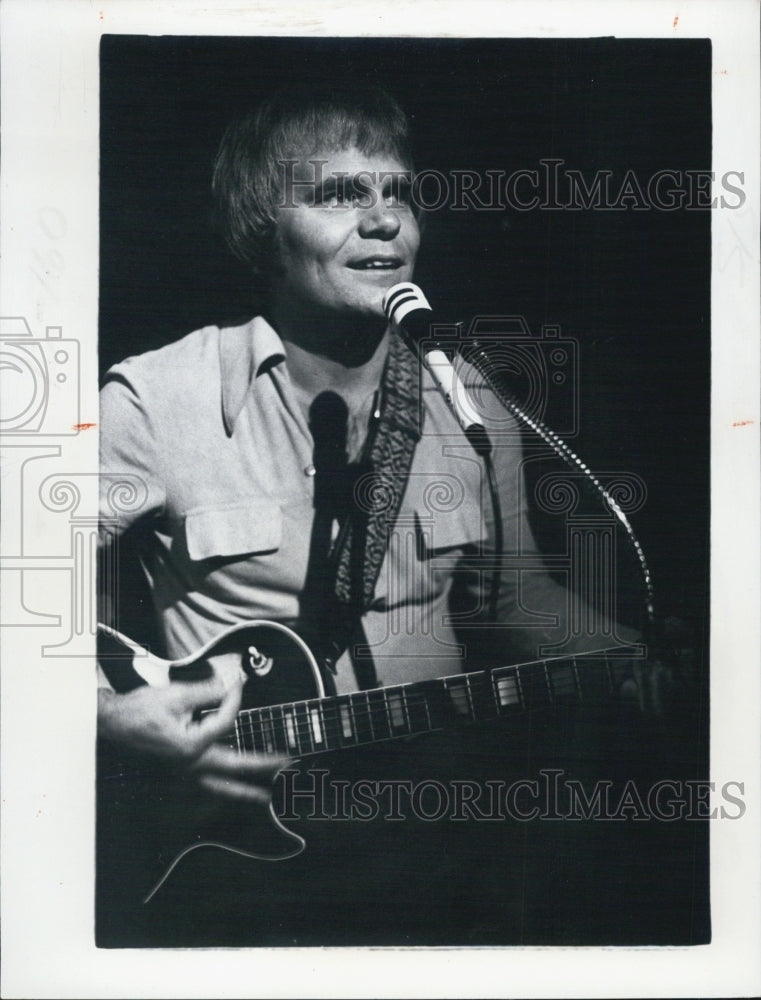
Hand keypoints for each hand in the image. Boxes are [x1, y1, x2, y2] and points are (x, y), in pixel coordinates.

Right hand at [98, 680, 289, 802]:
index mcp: (191, 747)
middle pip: (235, 770)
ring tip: (265, 798)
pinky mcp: (174, 779)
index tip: (238, 685)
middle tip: (287, 763)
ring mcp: (181, 777)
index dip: (234, 700)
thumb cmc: (137, 712)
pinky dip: (219, 797)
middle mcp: (189, 767)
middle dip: (263, 766)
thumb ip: (209, 691)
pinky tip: (228, 798)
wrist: (107, 728)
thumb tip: (232, 685)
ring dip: (244, 794)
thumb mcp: (175, 694)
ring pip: (219, 790)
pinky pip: (203, 793)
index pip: (226, 722)